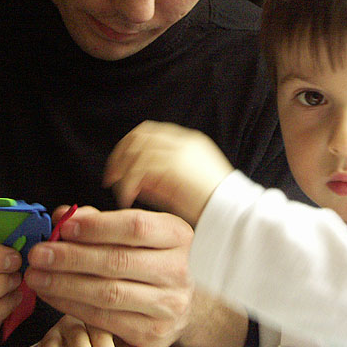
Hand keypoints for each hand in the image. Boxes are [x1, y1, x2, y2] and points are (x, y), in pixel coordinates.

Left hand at [25, 205, 194, 346]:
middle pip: (118, 261)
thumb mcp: (134, 233)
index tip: (65, 226)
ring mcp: (167, 304)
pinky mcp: (152, 332)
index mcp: (176, 236)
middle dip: (71, 257)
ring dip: (65, 284)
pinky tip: (52, 294)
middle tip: (40, 253)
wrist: (177, 301)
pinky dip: (71, 306)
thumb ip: (99, 221)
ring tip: (37, 275)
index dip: (97, 226)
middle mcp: (177, 270)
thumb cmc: (148, 258)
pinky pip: (104, 319)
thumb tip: (63, 215)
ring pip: (108, 293)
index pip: (136, 227)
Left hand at [103, 120, 233, 225]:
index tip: (118, 167)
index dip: (128, 147)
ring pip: (137, 150)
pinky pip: (140, 169)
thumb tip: (131, 180)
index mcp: (189, 142)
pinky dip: (129, 184)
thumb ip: (158, 180)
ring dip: (122, 171)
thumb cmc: (212, 207)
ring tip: (119, 192)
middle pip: (139, 135)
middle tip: (110, 178)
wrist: (236, 214)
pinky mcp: (175, 167)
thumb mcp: (182, 187)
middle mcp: (183, 142)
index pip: (149, 132)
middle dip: (120, 155)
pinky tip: (128, 199)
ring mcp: (180, 152)